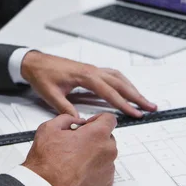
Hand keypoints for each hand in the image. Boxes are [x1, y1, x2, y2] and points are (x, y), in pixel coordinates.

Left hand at [21, 51, 156, 117]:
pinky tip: (127, 90)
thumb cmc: (42, 76)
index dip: (123, 104)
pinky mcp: (90, 71)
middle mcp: (92, 71)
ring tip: (144, 100)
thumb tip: (80, 122)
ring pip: (118, 78)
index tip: (135, 113)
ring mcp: (92, 69)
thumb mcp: (51, 95)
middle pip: (120, 83)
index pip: (109, 92)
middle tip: (150, 107)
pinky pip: (112, 75)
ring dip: (132, 88)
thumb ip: (65, 109)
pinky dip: (123, 83)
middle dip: (136, 96)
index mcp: (84, 76)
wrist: (34, 62)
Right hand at [22, 113, 117, 185]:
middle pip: (108, 138)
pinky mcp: (106, 184)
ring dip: (95, 155)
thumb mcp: (50, 128)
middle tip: (77, 144)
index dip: (98, 119)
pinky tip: (78, 171)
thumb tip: (74, 121)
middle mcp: (108, 150)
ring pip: (106, 155)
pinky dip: (95, 170)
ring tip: (75, 160)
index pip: (110, 119)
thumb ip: (66, 118)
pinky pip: (104, 171)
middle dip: (95, 138)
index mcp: (97, 134)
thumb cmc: (47, 161)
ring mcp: (108, 168)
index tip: (90, 125)